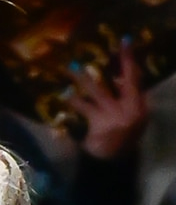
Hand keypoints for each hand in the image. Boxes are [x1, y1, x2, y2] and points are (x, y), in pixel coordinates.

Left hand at [68, 41, 149, 159]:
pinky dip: (74, 100)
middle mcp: (133, 109)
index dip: (130, 60)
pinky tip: (64, 94)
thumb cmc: (119, 137)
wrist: (113, 162)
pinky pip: (84, 107)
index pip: (137, 78)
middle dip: (121, 60)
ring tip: (70, 66)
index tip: (125, 41)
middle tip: (107, 44)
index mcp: (140, 107)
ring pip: (98, 91)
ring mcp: (117, 117)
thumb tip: (118, 76)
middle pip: (127, 80)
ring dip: (82, 77)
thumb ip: (126, 99)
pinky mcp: (101, 124)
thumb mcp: (130, 118)